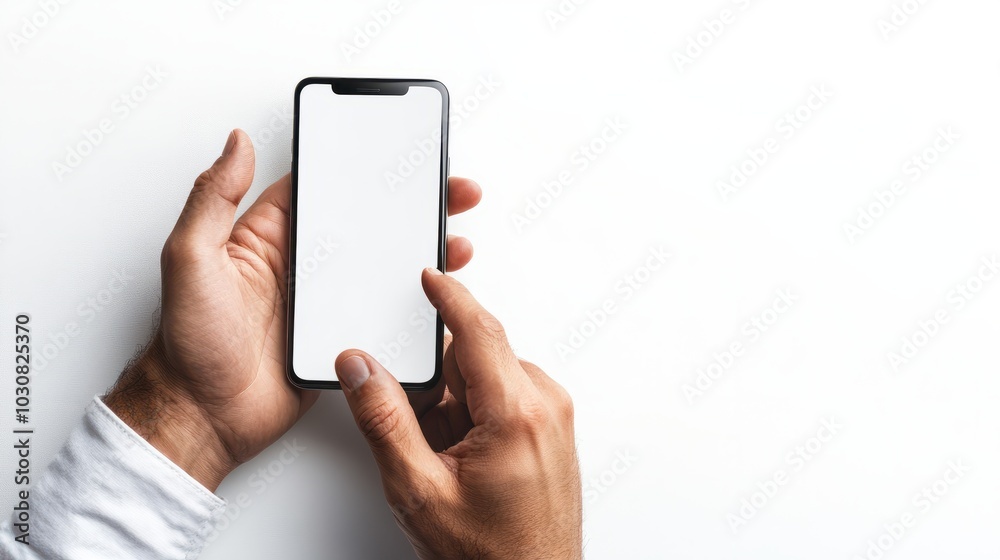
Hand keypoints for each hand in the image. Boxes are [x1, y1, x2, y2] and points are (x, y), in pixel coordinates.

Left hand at [105, 129, 481, 489]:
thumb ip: (213, 198)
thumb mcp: (189, 258)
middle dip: (410, 208)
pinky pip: (381, 315)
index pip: (324, 188)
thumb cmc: (186, 344)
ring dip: (419, 255)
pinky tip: (435, 297)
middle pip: (367, 225)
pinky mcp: (339, 339)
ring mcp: (323, 304)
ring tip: (457, 244)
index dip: (364, 168)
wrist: (202, 418)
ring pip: (382, 269)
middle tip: (451, 194)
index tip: (399, 153)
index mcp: (268, 236)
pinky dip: (411, 306)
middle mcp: (300, 265)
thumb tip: (235, 143)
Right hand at [335, 270, 581, 558]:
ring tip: (447, 452)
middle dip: (441, 380)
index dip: (448, 296)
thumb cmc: (491, 555)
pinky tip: (466, 453)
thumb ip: (384, 421)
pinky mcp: (553, 428)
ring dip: (459, 400)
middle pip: (478, 354)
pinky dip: (478, 411)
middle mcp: (545, 406)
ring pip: (490, 376)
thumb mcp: (419, 490)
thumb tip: (360, 368)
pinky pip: (507, 395)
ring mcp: (554, 417)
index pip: (478, 329)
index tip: (427, 274)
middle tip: (422, 426)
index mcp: (517, 413)